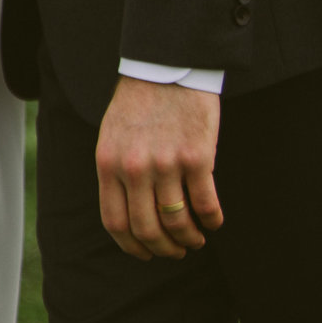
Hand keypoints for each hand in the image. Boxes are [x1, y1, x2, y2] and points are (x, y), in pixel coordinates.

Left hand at [93, 75, 222, 259]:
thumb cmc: (138, 104)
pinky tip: (214, 221)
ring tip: (196, 239)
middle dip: (164, 249)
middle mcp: (134, 168)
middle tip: (177, 251)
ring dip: (190, 239)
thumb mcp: (111, 136)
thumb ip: (115, 171)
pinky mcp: (196, 158)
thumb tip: (126, 213)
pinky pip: (206, 204)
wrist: (164, 68)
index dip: (131, 246)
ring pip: (178, 222)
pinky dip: (212, 220)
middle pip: (147, 229)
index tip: (146, 254)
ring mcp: (165, 164)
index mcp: (108, 163)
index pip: (115, 221)